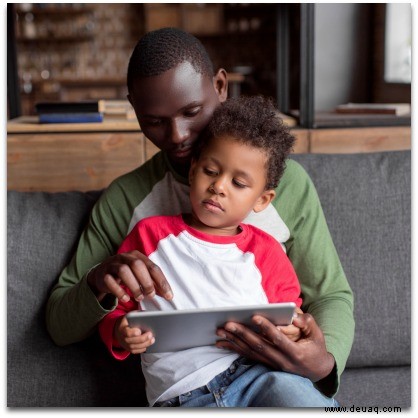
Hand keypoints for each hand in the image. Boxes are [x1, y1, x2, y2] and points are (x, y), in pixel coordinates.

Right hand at [87, 250, 172, 302]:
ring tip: (139, 297)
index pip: (152, 266)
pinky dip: (119, 291)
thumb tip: (167, 294)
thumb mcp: (139, 275)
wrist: (102, 274)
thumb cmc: (126, 274)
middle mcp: (125, 257)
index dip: (161, 281)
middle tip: (151, 295)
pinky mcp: (103, 274)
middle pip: (137, 265)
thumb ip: (152, 282)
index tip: (168, 295)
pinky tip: (126, 298)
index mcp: (137, 256)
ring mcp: (113, 265)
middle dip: (147, 282)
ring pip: (124, 271)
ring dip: (134, 286)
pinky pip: (110, 281)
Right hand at [114, 316, 154, 353]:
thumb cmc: (127, 321)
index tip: (140, 331)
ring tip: (152, 339)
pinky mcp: (128, 349)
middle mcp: (122, 338)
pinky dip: (142, 348)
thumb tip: (148, 315)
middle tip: (150, 334)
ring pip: (135, 347)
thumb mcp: (130, 315)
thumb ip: (138, 315)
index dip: (133, 333)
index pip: (127, 332)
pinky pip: (135, 351)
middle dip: (142, 338)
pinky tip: (148, 344)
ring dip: (145, 344)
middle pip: (132, 341)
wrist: (119, 329)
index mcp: (122, 328)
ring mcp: (125, 345)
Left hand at [216, 312, 334, 382]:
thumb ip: (307, 322)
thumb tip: (295, 315)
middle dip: (242, 334)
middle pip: (259, 346)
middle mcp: (281, 361)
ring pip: (250, 352)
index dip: (266, 328)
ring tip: (219, 331)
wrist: (317, 370)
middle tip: (228, 323)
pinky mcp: (266, 364)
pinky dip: (234, 349)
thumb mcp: (317, 334)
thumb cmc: (316, 347)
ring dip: (234, 341)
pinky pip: (248, 356)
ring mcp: (272, 364)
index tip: (255, 316)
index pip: (278, 339)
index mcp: (295, 353)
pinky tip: (221, 343)